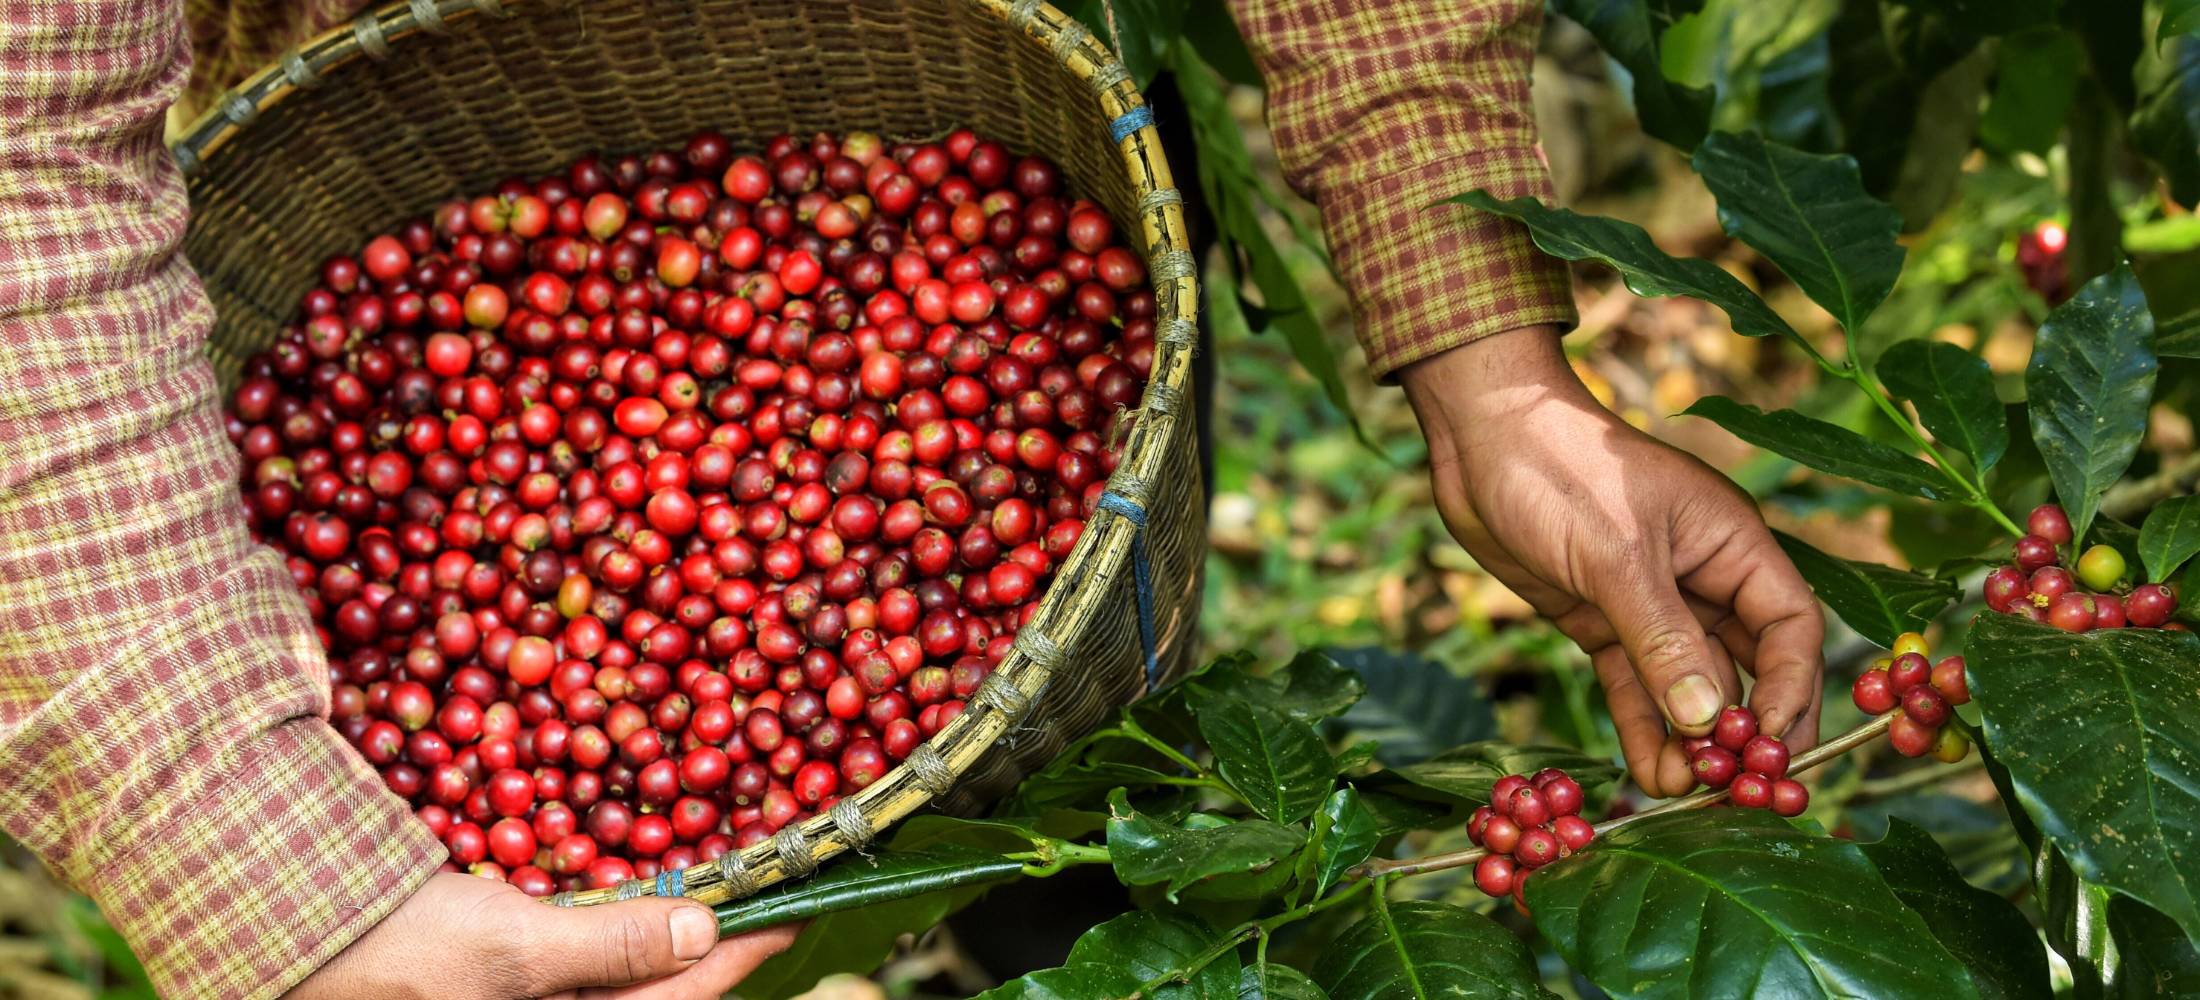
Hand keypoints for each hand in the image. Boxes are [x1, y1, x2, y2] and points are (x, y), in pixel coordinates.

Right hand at [288, 873, 798, 999]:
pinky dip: (623, 931)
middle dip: (716, 953)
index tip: (793, 912)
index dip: (740, 956)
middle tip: (771, 901)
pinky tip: (646, 901)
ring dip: (673, 941)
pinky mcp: (508, 982)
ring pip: (626, 980)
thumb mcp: (510, 950)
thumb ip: (608, 944)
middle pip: (659, 996)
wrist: (291, 928)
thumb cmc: (397, 952)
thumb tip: (699, 930)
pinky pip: (586, 962)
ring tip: (725, 896)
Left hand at [1399, 327, 1823, 796]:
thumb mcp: (1616, 554)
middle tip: (1740, 789)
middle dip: (1746, 729)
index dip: (1791, 690)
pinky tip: (1648, 773)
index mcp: (1731, 543)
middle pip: (1749, 666)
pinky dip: (1644, 728)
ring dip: (1691, 741)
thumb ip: (1663, 639)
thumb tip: (1712, 720)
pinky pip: (1636, 686)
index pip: (1789, 626)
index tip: (1771, 748)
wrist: (1480, 437)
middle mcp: (1703, 578)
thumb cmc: (1560, 469)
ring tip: (1684, 793)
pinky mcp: (1602, 621)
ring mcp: (1652, 603)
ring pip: (1689, 686)